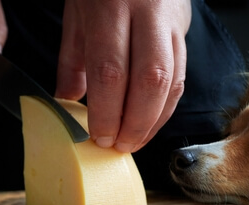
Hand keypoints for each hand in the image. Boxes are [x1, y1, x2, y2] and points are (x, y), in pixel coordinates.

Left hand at [55, 0, 191, 151]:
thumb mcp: (76, 13)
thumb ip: (71, 60)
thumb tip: (66, 100)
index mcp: (110, 7)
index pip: (110, 71)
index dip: (107, 111)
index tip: (99, 136)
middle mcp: (145, 14)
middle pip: (148, 81)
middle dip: (134, 123)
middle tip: (120, 146)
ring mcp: (169, 23)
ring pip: (171, 81)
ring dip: (154, 121)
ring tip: (135, 141)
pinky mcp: (183, 32)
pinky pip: (181, 76)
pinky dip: (166, 106)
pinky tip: (152, 122)